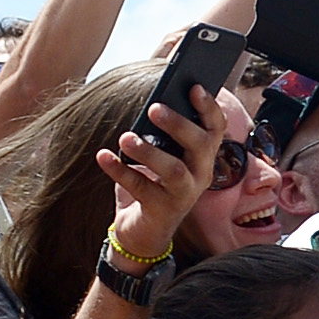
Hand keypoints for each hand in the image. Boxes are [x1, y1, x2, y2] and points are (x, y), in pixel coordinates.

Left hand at [92, 88, 229, 265]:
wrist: (144, 232)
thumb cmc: (153, 184)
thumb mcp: (162, 156)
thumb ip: (161, 133)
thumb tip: (152, 102)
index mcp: (204, 156)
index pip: (215, 128)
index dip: (208, 107)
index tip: (193, 86)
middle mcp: (200, 174)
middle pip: (199, 145)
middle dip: (179, 125)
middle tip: (154, 108)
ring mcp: (183, 194)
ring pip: (174, 170)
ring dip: (150, 151)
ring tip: (126, 137)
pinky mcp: (161, 210)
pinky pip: (140, 187)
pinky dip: (120, 171)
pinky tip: (103, 156)